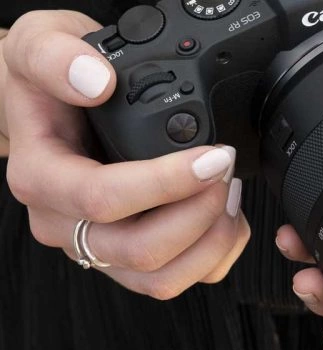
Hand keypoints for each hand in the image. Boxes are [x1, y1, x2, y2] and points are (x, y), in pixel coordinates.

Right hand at [2, 11, 249, 299]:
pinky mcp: (129, 258)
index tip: (213, 156)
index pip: (103, 199)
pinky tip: (224, 216)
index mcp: (42, 178)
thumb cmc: (47, 84)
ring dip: (211, 241)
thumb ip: (56, 55)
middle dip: (199, 214)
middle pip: (140, 250)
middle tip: (226, 171)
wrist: (49, 108)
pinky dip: (215, 255)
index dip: (167, 183)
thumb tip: (95, 80)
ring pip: (161, 278)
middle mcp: (66, 225)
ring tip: (229, 192)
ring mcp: (99, 246)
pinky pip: (177, 279)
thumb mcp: (40, 43)